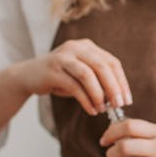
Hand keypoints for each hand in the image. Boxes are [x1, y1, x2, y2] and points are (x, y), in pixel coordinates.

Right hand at [11, 39, 131, 115]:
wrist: (28, 76)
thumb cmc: (60, 77)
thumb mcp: (81, 74)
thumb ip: (98, 80)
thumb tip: (118, 98)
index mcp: (87, 46)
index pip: (112, 62)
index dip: (122, 81)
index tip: (127, 99)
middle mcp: (76, 47)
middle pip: (102, 66)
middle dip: (114, 88)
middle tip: (119, 105)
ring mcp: (63, 57)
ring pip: (88, 75)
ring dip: (99, 94)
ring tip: (104, 109)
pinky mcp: (52, 70)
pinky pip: (74, 86)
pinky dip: (86, 100)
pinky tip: (91, 110)